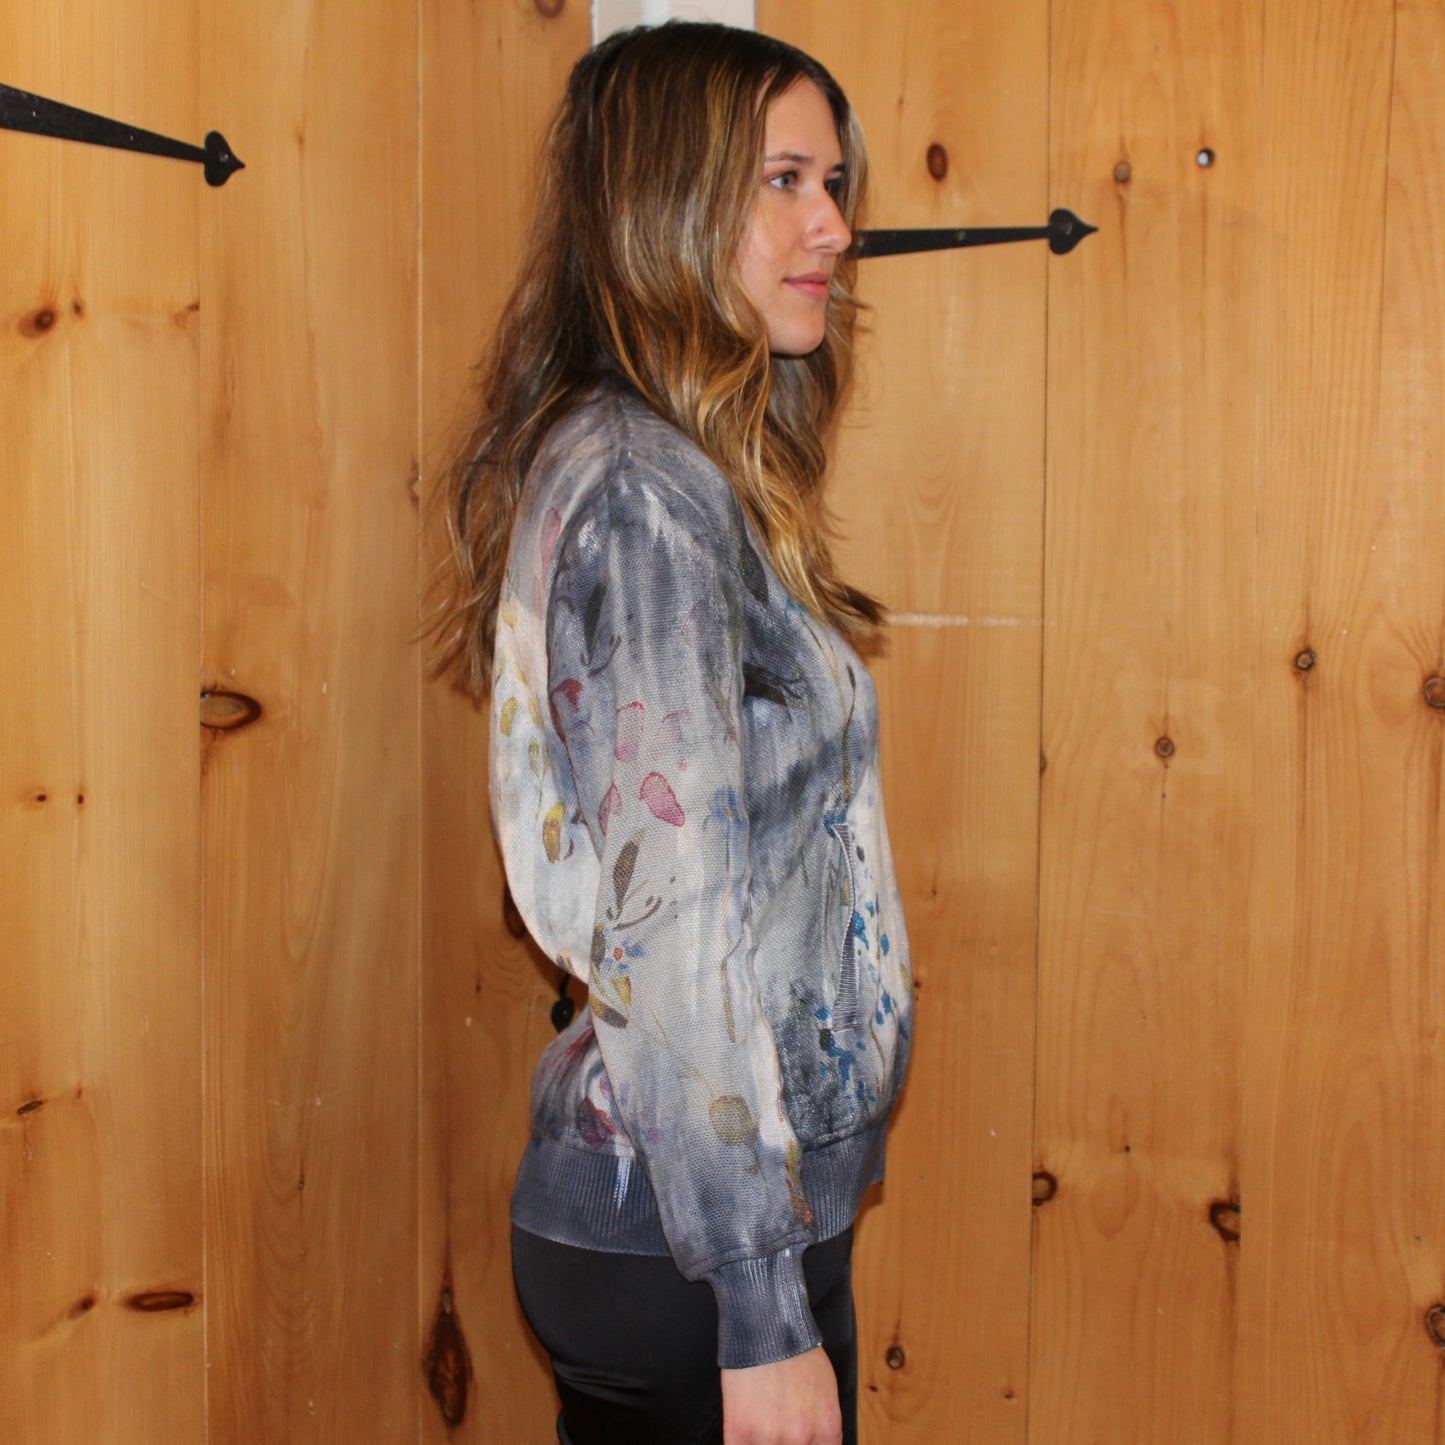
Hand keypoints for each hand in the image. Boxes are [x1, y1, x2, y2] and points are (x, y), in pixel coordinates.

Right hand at [720, 1347, 841, 1444]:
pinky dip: (741, 1444)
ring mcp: (769, 1439)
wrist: (766, 1323)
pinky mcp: (740, 1431)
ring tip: (760, 1423)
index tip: (795, 1441)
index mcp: (827, 1428)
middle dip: (785, 1443)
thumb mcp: (826, 1387)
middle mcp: (802, 1439)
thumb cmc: (796, 1349)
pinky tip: (743, 1434)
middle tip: (776, 1428)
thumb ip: (823, 1422)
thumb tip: (815, 1441)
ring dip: (762, 1442)